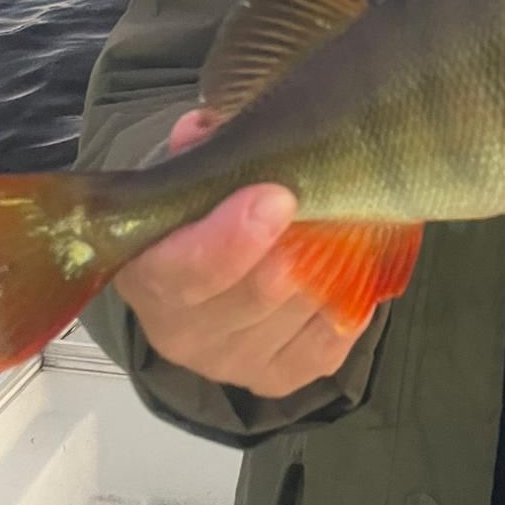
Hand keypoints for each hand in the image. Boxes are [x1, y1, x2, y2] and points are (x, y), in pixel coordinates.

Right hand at [114, 108, 372, 397]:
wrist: (208, 268)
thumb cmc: (203, 209)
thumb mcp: (192, 171)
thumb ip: (197, 148)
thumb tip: (204, 128)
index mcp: (150, 275)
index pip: (187, 271)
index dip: (232, 239)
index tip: (277, 195)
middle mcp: (185, 332)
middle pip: (260, 293)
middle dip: (305, 240)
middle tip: (340, 193)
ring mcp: (233, 361)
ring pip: (304, 310)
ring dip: (337, 261)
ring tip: (353, 214)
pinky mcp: (280, 376)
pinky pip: (333, 340)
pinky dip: (353, 297)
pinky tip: (354, 261)